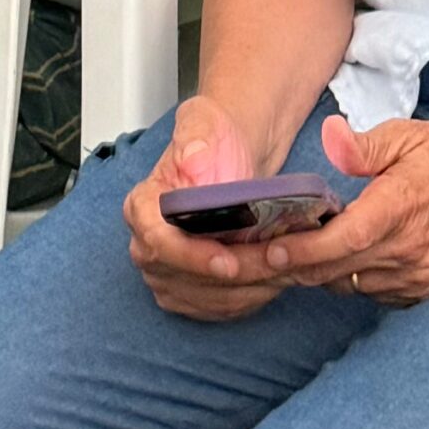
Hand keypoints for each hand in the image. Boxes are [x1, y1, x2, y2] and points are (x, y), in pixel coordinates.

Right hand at [122, 96, 285, 321]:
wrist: (231, 157)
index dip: (193, 257)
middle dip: (236, 275)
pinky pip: (222, 307)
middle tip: (277, 263)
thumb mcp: (202, 121)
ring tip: (287, 269)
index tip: (229, 261)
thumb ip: (195, 137)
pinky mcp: (191, 293)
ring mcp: (167, 274)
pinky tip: (277, 279)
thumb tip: (193, 159)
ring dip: (250, 289)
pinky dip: (252, 298)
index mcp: (142, 206)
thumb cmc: (214, 139)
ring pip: (209, 298)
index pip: (158, 242)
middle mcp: (147, 247)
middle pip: (186, 277)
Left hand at [269, 106, 428, 305]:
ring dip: (325, 273)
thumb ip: (363, 146)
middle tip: (259, 257)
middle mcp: (408, 252)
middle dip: (294, 268)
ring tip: (298, 253)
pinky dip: (356, 279)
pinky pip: (378, 294)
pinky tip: (344, 259)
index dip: (295, 253)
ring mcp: (421, 277)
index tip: (265, 251)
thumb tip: (329, 138)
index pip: (335, 244)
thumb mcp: (409, 136)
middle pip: (334, 273)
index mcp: (397, 210)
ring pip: (353, 286)